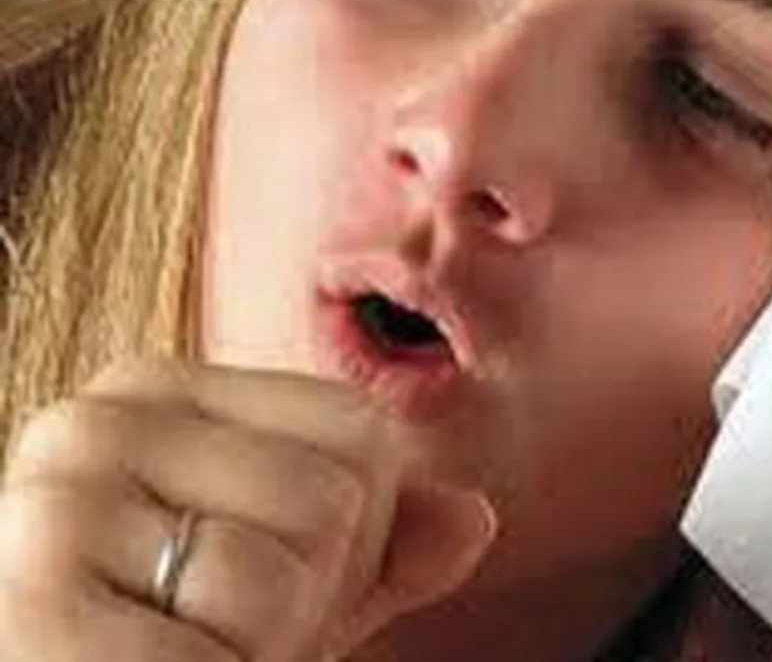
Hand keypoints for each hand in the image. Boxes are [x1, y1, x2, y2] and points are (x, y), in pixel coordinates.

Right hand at [0, 359, 496, 661]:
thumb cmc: (181, 645)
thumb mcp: (297, 587)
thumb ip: (382, 544)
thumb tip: (473, 519)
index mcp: (159, 389)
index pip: (362, 430)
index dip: (358, 533)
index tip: (263, 571)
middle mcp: (94, 422)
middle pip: (334, 497)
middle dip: (310, 593)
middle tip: (217, 627)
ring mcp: (52, 503)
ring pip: (282, 573)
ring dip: (261, 645)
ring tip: (186, 648)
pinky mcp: (30, 601)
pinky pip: (220, 642)